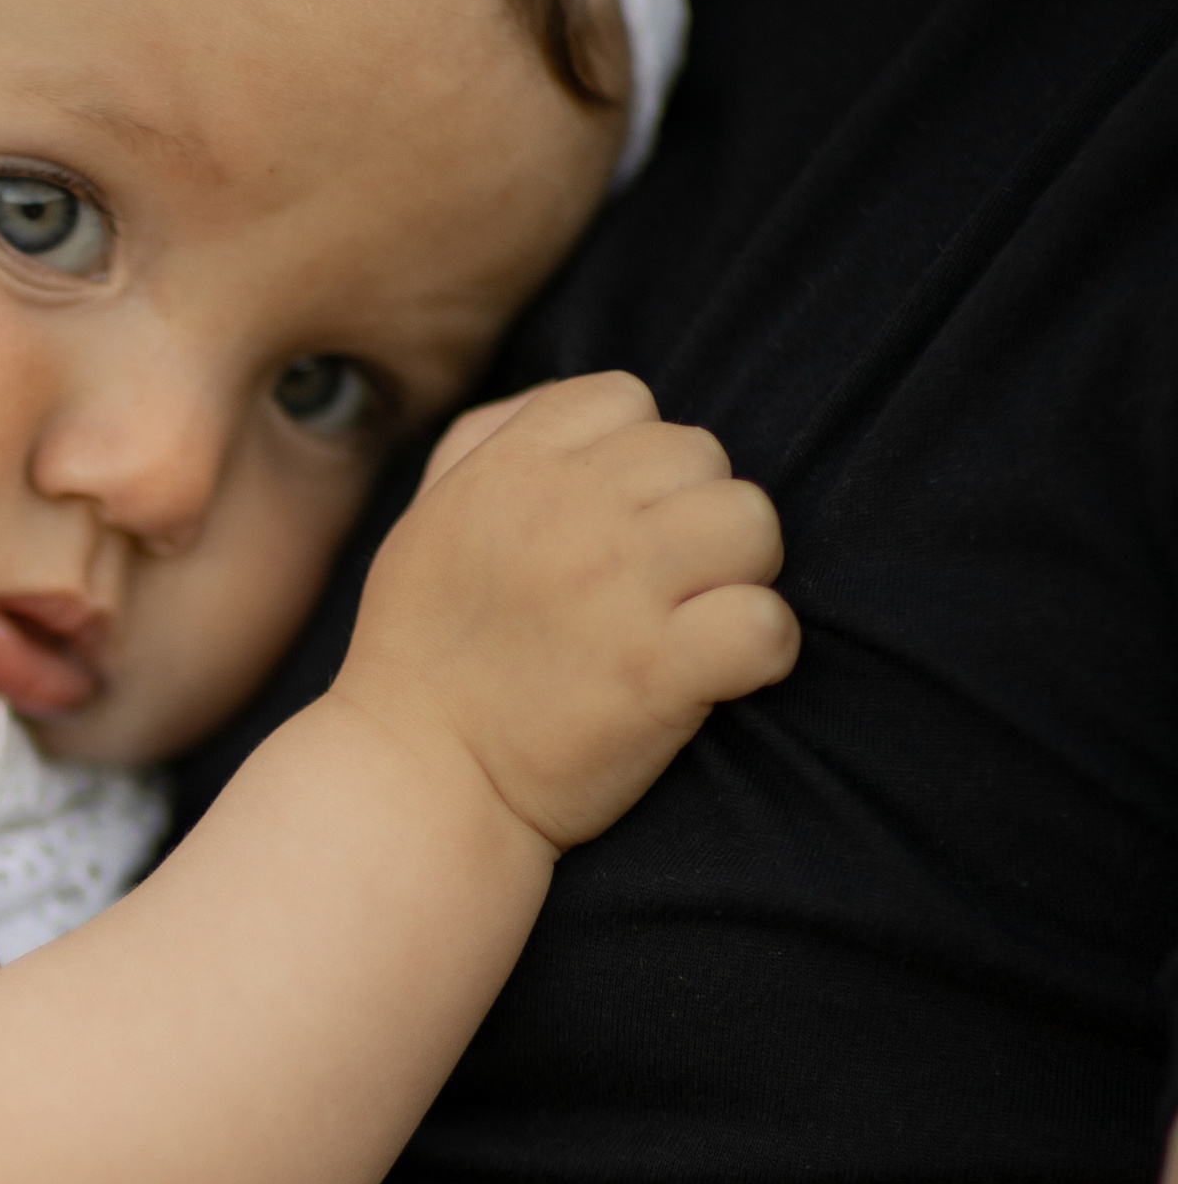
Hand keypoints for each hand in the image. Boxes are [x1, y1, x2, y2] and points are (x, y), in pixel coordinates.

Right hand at [342, 373, 797, 853]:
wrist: (416, 783)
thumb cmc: (422, 657)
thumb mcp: (425, 522)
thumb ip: (486, 442)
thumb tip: (566, 404)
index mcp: (510, 470)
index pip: (628, 400)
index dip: (637, 460)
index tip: (615, 524)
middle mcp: (567, 512)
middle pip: (702, 455)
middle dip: (691, 517)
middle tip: (660, 586)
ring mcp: (618, 589)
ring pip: (751, 521)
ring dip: (739, 572)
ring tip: (696, 620)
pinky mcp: (660, 671)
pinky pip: (768, 621)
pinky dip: (763, 650)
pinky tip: (722, 675)